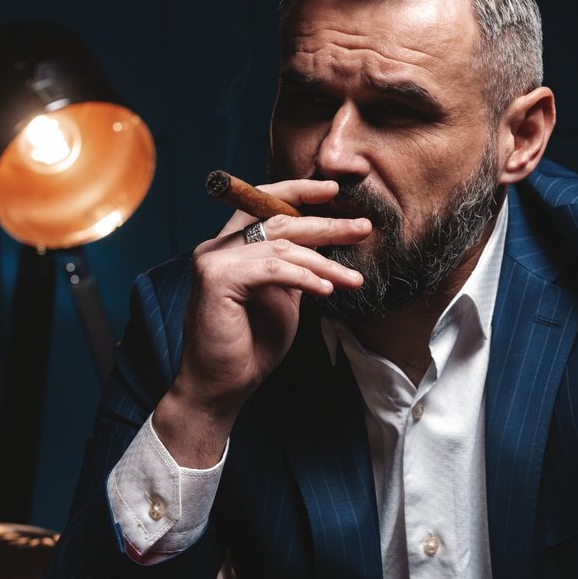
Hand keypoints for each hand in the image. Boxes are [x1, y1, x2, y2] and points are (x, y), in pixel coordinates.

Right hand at [153, 179, 370, 466]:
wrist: (220, 388)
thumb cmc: (251, 348)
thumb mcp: (282, 300)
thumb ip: (294, 271)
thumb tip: (325, 249)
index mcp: (232, 248)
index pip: (264, 205)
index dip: (300, 191)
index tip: (335, 190)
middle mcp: (218, 247)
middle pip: (279, 219)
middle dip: (326, 223)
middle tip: (363, 228)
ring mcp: (214, 260)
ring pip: (281, 246)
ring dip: (325, 262)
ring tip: (355, 279)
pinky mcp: (217, 279)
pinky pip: (272, 269)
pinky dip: (304, 277)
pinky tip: (327, 290)